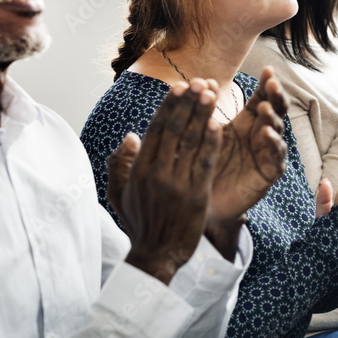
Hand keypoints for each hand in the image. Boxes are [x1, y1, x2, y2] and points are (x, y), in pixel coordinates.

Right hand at [109, 80, 219, 283]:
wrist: (156, 255)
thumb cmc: (138, 223)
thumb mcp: (119, 194)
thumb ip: (121, 164)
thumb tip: (131, 136)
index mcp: (140, 169)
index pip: (156, 129)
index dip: (169, 106)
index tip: (179, 87)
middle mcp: (158, 173)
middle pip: (175, 129)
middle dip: (188, 103)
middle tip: (199, 82)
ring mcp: (178, 183)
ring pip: (192, 142)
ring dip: (203, 115)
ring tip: (211, 94)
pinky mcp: (197, 195)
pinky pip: (206, 162)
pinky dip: (212, 142)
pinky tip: (218, 124)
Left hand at [210, 67, 288, 256]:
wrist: (205, 200)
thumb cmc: (206, 163)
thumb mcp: (206, 132)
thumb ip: (207, 110)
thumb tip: (203, 80)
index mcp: (248, 121)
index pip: (262, 97)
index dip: (267, 84)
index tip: (268, 70)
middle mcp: (261, 133)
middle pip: (276, 109)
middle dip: (276, 96)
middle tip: (272, 84)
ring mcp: (268, 152)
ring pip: (278, 130)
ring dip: (273, 118)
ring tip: (264, 108)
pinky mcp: (270, 171)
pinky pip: (277, 155)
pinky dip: (273, 143)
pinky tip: (267, 133)